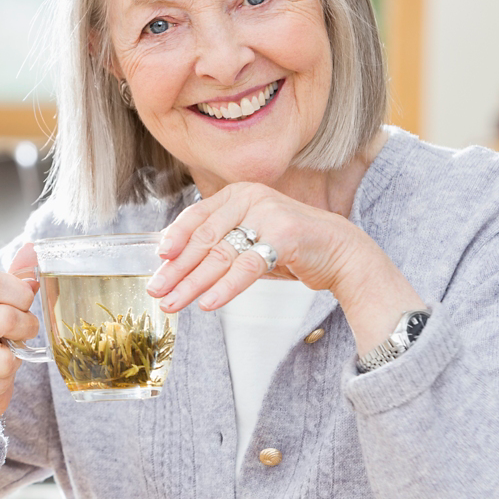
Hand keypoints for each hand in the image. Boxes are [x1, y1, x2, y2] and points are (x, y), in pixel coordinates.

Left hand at [146, 183, 423, 353]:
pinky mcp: (284, 237)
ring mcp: (267, 215)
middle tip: (158, 291)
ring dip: (193, 283)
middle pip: (204, 239)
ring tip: (174, 304)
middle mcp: (250, 199)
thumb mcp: (249, 239)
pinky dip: (225, 288)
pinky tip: (208, 303)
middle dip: (177, 269)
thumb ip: (218, 243)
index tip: (159, 261)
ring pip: (220, 255)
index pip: (196, 217)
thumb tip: (172, 262)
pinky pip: (247, 267)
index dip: (174, 238)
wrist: (340, 252)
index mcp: (237, 194)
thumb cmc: (288, 247)